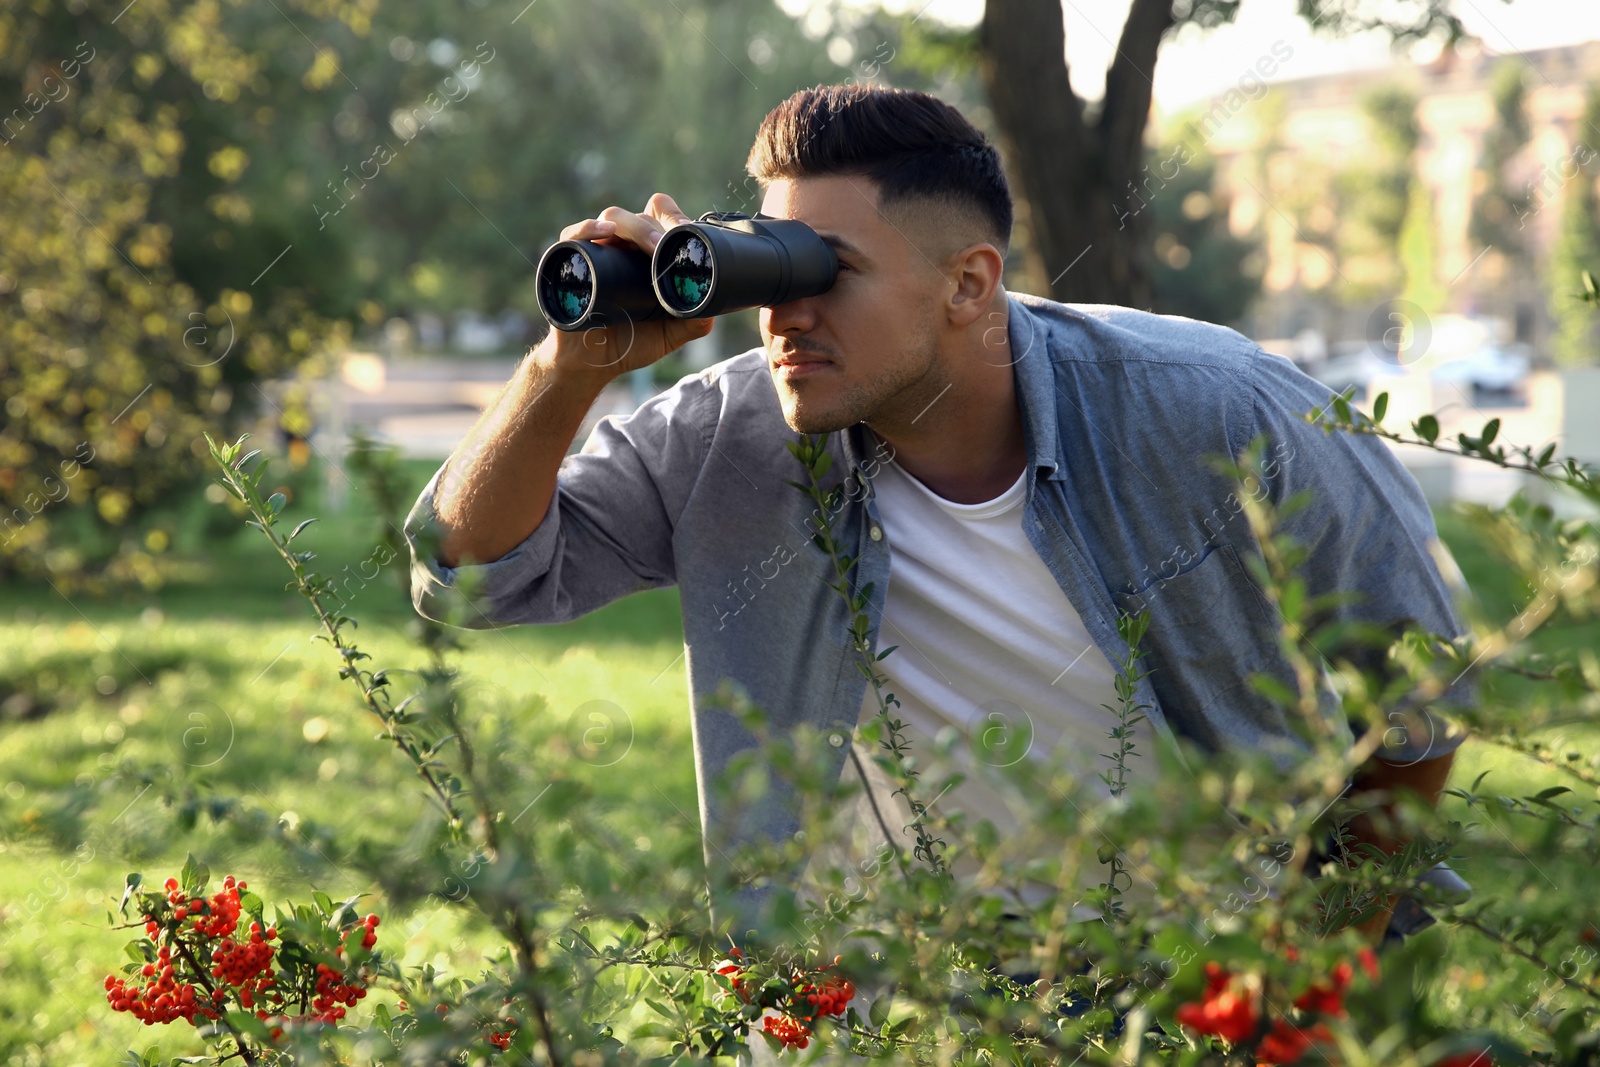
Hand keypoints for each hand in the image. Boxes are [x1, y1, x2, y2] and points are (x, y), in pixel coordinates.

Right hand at [548, 192, 712, 379]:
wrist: (592, 365)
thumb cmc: (630, 345)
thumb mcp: (669, 335)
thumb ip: (694, 322)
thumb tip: (714, 308)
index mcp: (646, 257)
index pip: (660, 220)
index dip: (672, 216)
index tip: (684, 227)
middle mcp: (622, 249)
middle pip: (640, 218)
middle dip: (657, 227)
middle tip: (667, 245)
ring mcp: (597, 252)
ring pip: (612, 219)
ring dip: (633, 226)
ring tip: (649, 246)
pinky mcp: (570, 261)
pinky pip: (574, 234)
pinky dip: (588, 227)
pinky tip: (605, 232)